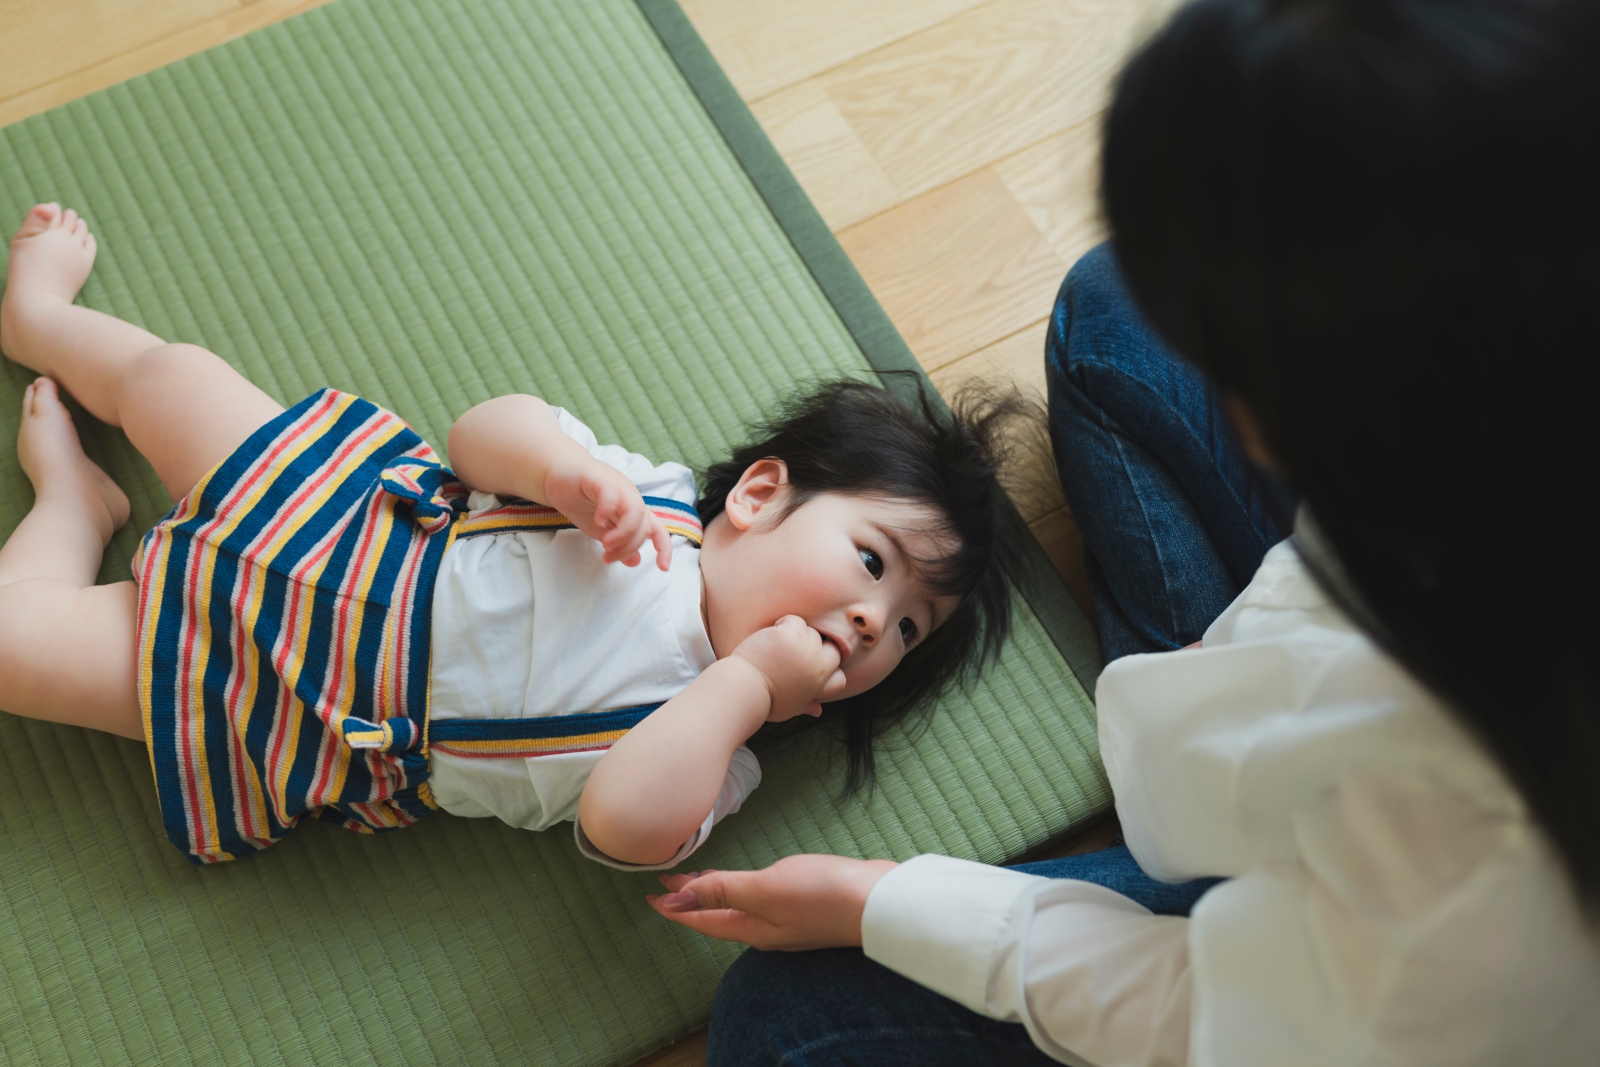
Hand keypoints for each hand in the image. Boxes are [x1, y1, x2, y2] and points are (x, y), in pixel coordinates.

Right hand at [543, 454, 671, 569]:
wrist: (556, 474)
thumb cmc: (581, 501)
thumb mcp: (601, 530)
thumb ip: (619, 544)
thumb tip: (635, 562)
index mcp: (633, 510)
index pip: (657, 529)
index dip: (664, 548)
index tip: (663, 568)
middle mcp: (630, 497)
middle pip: (643, 525)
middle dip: (629, 547)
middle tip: (608, 556)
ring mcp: (617, 486)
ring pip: (634, 511)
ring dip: (623, 533)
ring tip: (605, 543)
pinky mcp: (599, 479)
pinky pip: (611, 494)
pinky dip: (608, 510)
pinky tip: (598, 522)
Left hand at [646, 855, 897, 949]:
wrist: (879, 903)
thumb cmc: (822, 895)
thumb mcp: (766, 889)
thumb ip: (723, 890)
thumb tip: (675, 900)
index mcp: (751, 928)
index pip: (701, 918)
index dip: (675, 906)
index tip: (651, 895)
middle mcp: (766, 929)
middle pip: (718, 915)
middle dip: (692, 900)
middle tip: (670, 884)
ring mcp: (788, 921)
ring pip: (740, 908)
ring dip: (717, 894)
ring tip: (701, 880)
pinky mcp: (806, 907)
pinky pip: (762, 901)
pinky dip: (744, 890)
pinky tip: (751, 882)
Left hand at [731, 615, 846, 720]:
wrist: (745, 688)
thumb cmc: (763, 700)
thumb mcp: (789, 708)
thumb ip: (806, 705)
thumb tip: (818, 711)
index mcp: (819, 686)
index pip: (840, 677)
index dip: (830, 670)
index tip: (813, 667)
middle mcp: (818, 667)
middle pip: (833, 650)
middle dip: (816, 648)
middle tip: (793, 651)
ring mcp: (806, 649)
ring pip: (811, 632)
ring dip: (795, 635)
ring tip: (775, 647)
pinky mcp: (791, 635)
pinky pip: (793, 621)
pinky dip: (782, 624)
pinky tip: (768, 637)